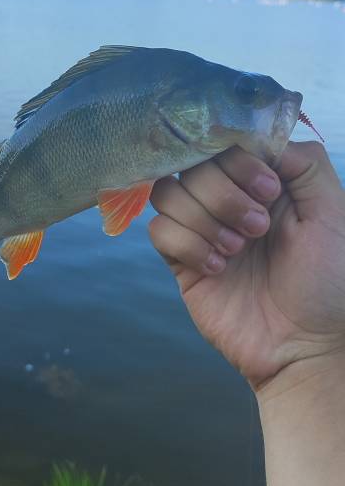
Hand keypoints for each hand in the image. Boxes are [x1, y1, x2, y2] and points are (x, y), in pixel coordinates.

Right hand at [149, 142, 344, 390]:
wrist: (305, 347)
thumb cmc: (327, 283)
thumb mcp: (332, 214)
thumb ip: (305, 164)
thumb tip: (261, 138)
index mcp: (263, 180)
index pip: (225, 140)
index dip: (238, 158)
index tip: (269, 190)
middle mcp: (228, 197)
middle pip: (192, 163)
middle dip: (224, 194)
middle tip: (259, 228)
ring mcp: (201, 227)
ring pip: (167, 192)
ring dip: (204, 218)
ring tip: (238, 250)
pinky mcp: (181, 261)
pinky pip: (159, 231)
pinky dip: (189, 246)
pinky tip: (219, 269)